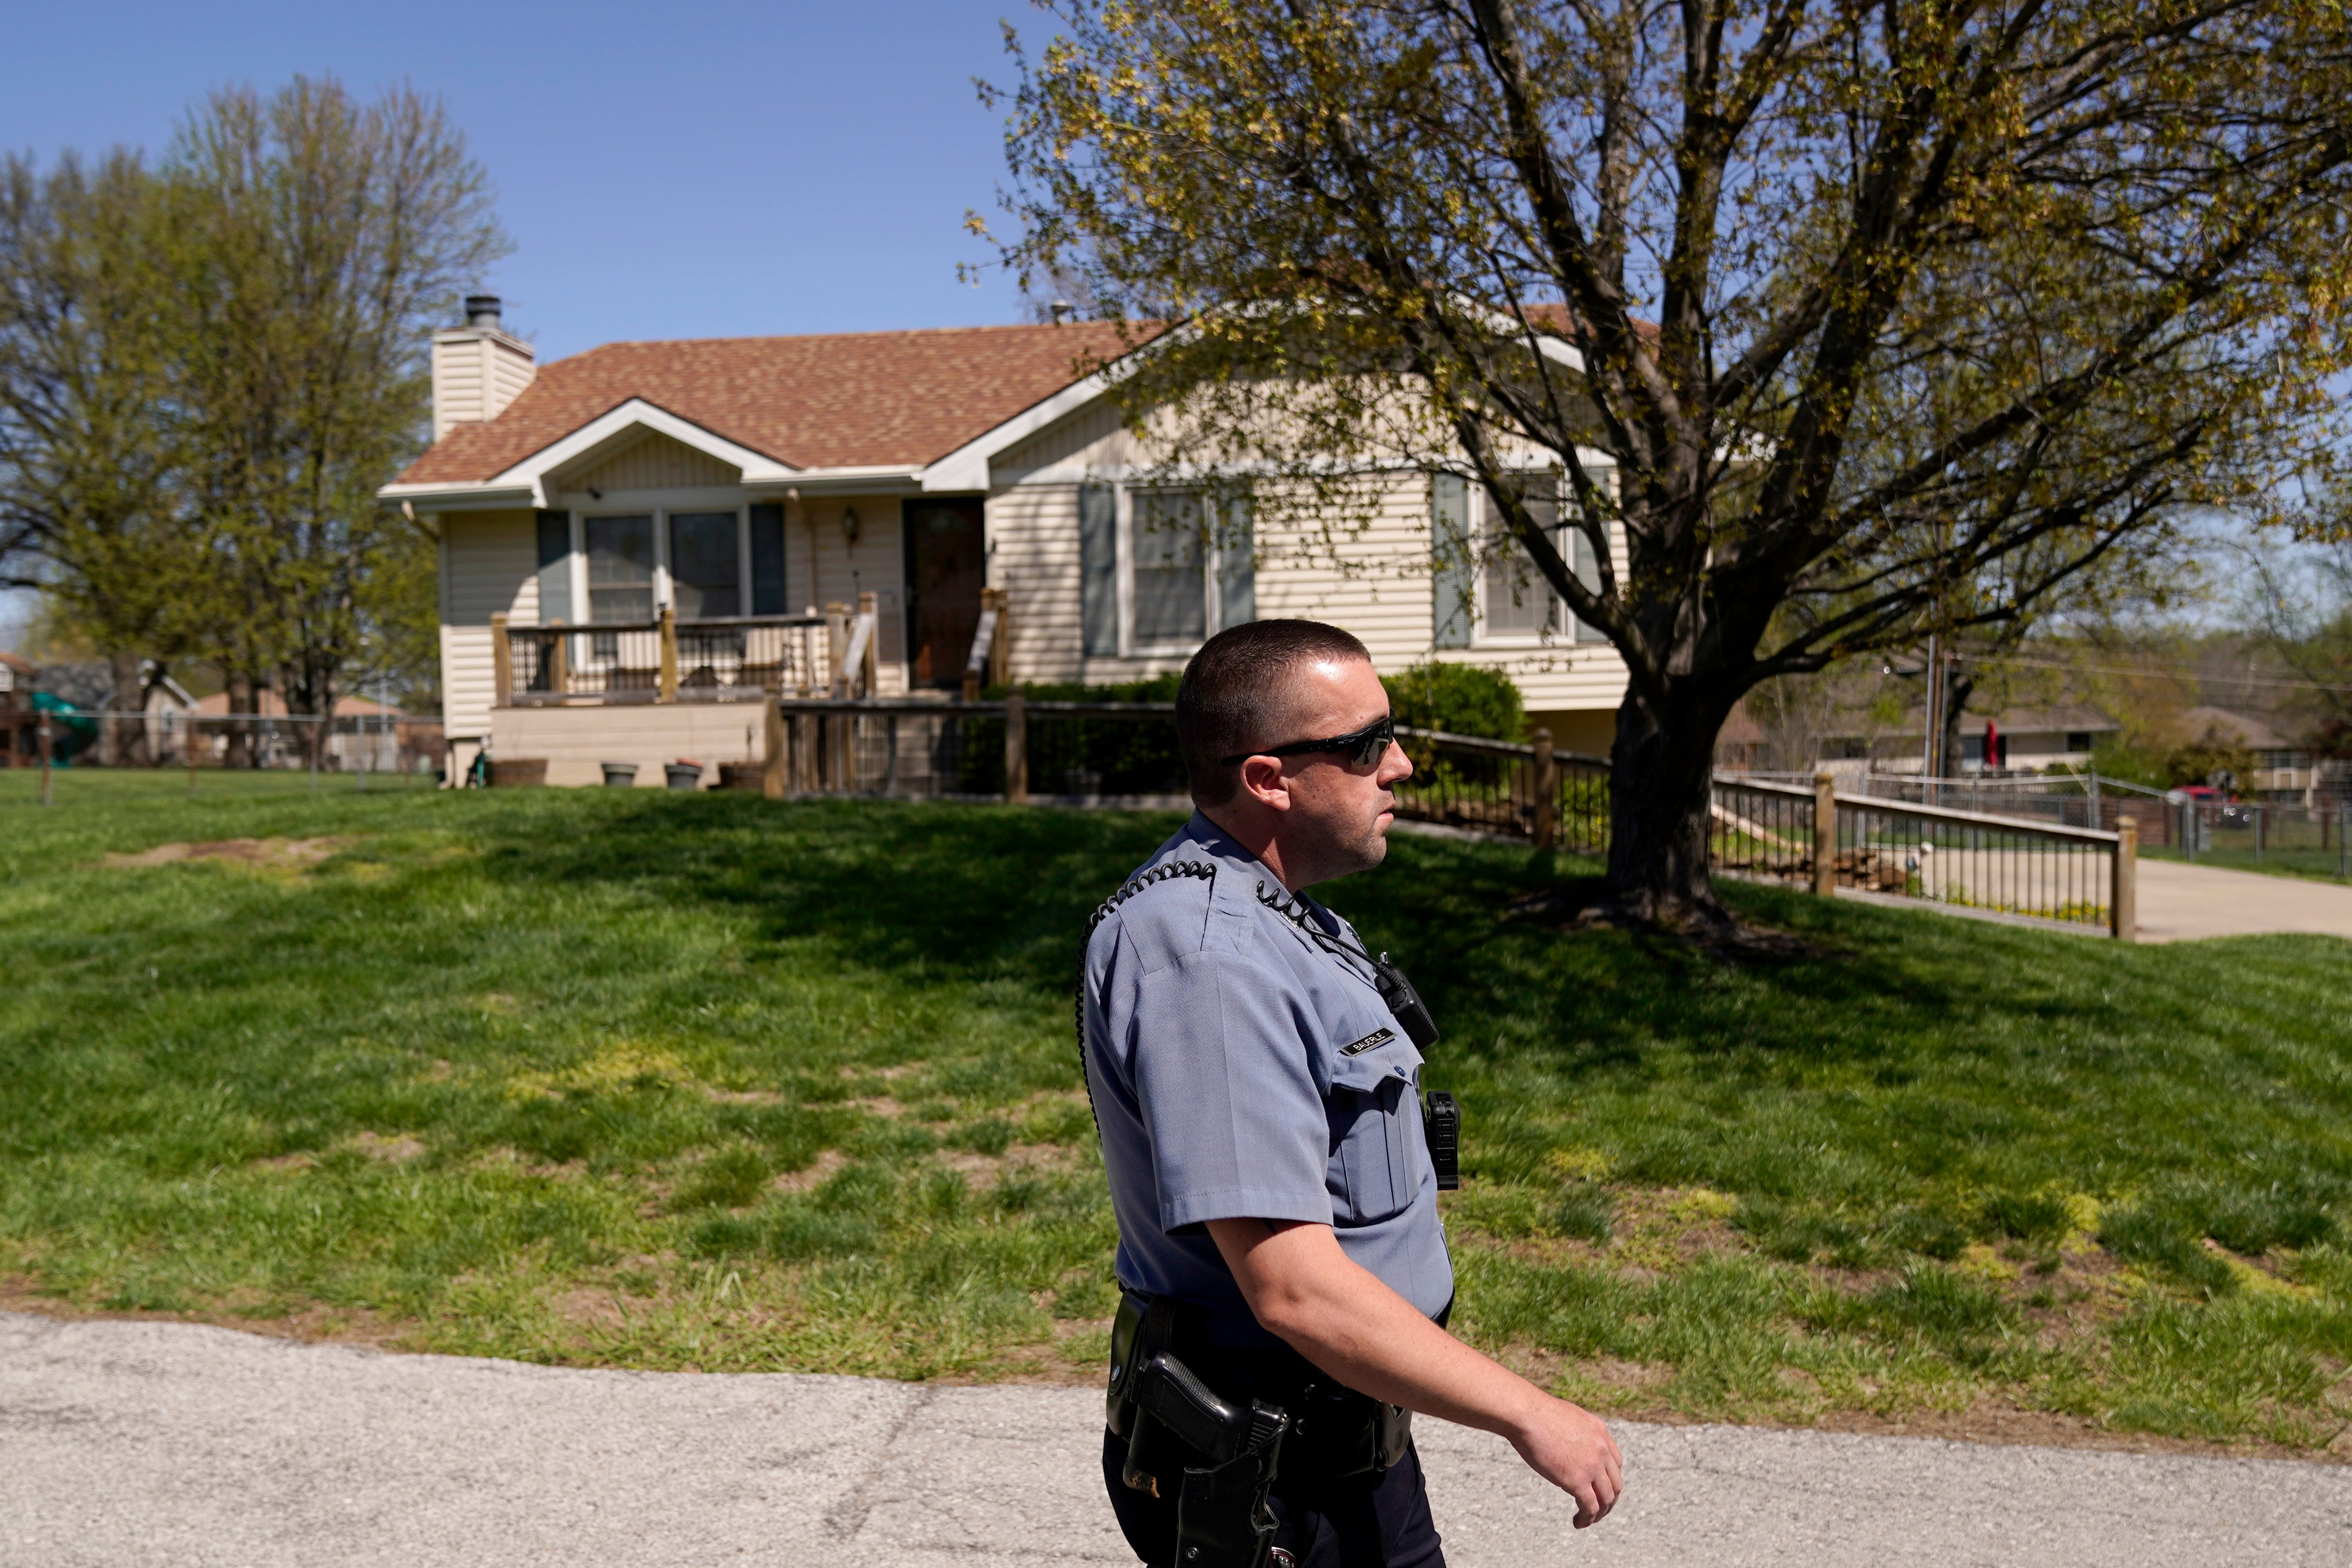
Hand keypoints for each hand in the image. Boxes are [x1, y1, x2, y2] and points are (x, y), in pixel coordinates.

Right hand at [1508, 1393, 1622, 1527]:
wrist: (1527, 1414)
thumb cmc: (1536, 1413)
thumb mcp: (1566, 1419)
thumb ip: (1574, 1433)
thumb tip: (1566, 1442)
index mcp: (1600, 1432)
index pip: (1616, 1462)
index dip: (1610, 1479)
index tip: (1599, 1487)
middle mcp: (1601, 1449)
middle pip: (1615, 1483)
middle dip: (1609, 1499)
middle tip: (1597, 1508)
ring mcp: (1592, 1466)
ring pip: (1606, 1499)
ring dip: (1600, 1513)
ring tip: (1587, 1520)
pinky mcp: (1578, 1481)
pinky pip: (1590, 1507)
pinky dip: (1587, 1518)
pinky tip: (1578, 1522)